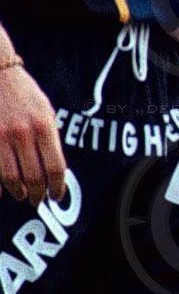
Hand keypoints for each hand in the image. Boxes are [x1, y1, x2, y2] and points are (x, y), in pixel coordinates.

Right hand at [0, 64, 66, 203]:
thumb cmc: (23, 93)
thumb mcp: (45, 110)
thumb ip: (49, 137)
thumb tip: (53, 168)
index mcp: (44, 126)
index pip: (56, 167)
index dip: (57, 187)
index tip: (57, 195)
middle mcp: (23, 134)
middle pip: (34, 177)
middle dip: (38, 194)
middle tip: (38, 200)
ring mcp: (1, 138)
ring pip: (12, 179)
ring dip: (19, 192)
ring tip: (23, 195)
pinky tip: (3, 191)